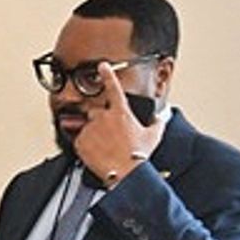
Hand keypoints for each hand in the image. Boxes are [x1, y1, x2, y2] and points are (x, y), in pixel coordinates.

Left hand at [72, 64, 167, 187]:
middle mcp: (103, 117)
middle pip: (95, 111)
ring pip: (87, 127)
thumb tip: (160, 117)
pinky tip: (96, 154)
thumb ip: (157, 123)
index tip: (102, 66)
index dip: (107, 74)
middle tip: (108, 137)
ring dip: (93, 135)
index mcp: (121, 112)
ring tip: (104, 149)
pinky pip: (79, 141)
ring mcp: (90, 128)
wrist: (125, 174)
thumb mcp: (153, 137)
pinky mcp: (80, 141)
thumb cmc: (139, 156)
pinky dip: (85, 146)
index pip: (113, 87)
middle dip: (99, 121)